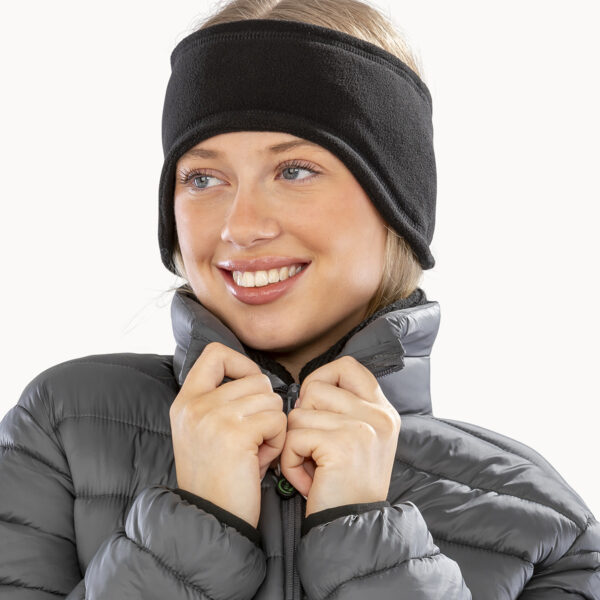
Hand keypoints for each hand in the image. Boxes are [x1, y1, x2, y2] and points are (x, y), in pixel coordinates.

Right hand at [169, 342, 286, 527]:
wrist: (211, 520)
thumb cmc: (219, 477)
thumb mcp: (208, 431)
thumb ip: (224, 401)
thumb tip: (260, 380)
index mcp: (186, 401)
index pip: (215, 353)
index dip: (241, 364)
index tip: (250, 388)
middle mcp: (195, 405)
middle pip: (255, 379)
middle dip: (265, 407)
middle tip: (254, 437)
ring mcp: (213, 417)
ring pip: (270, 399)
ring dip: (273, 425)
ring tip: (257, 450)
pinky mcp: (235, 434)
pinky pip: (277, 420)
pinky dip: (277, 440)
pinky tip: (261, 460)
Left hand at [279, 356, 400, 516]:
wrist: (353, 529)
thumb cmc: (343, 486)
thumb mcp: (354, 440)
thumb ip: (339, 410)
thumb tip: (303, 391)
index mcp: (382, 410)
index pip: (348, 366)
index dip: (322, 378)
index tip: (314, 404)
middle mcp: (378, 414)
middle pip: (314, 388)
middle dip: (302, 418)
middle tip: (313, 449)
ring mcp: (363, 427)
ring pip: (298, 414)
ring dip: (294, 443)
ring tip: (312, 467)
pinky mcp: (342, 445)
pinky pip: (294, 438)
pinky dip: (290, 462)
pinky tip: (308, 480)